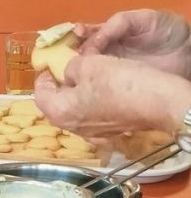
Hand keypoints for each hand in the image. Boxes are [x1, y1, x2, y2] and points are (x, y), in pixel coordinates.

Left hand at [34, 55, 190, 137]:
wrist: (159, 102)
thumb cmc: (119, 81)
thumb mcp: (87, 64)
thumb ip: (69, 68)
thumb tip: (69, 74)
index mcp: (59, 112)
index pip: (39, 94)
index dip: (42, 77)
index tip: (48, 66)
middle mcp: (73, 128)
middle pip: (57, 105)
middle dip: (60, 87)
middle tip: (66, 70)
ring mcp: (93, 134)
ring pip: (76, 111)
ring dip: (77, 95)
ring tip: (86, 78)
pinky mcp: (112, 133)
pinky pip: (94, 116)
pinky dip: (94, 104)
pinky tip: (103, 93)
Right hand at [77, 9, 190, 77]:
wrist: (189, 54)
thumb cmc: (167, 32)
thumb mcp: (144, 19)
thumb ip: (119, 23)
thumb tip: (93, 38)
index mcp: (110, 34)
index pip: (87, 33)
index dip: (79, 33)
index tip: (77, 33)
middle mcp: (107, 52)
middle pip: (81, 52)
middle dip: (74, 51)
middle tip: (74, 52)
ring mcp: (112, 70)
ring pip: (88, 70)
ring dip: (79, 68)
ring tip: (78, 66)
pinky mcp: (119, 86)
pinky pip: (102, 85)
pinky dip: (92, 84)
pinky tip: (89, 82)